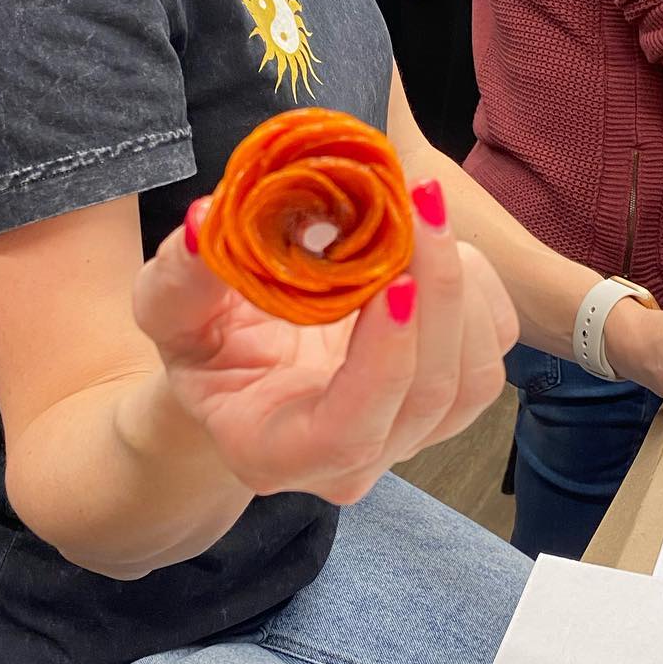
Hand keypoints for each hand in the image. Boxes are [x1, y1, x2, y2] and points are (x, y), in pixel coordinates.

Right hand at [133, 185, 517, 505]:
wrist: (246, 363)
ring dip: (463, 286)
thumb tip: (207, 220)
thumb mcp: (168, 308)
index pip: (349, 431)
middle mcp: (355, 459)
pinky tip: (437, 240)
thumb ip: (180, 276)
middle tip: (417, 203)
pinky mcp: (451, 394)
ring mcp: (410, 434)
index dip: (384, 362)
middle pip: (428, 397)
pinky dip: (480, 286)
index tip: (396, 282)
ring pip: (474, 377)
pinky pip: (494, 345)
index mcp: (276, 451)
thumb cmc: (204, 343)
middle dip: (438, 294)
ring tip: (422, 211)